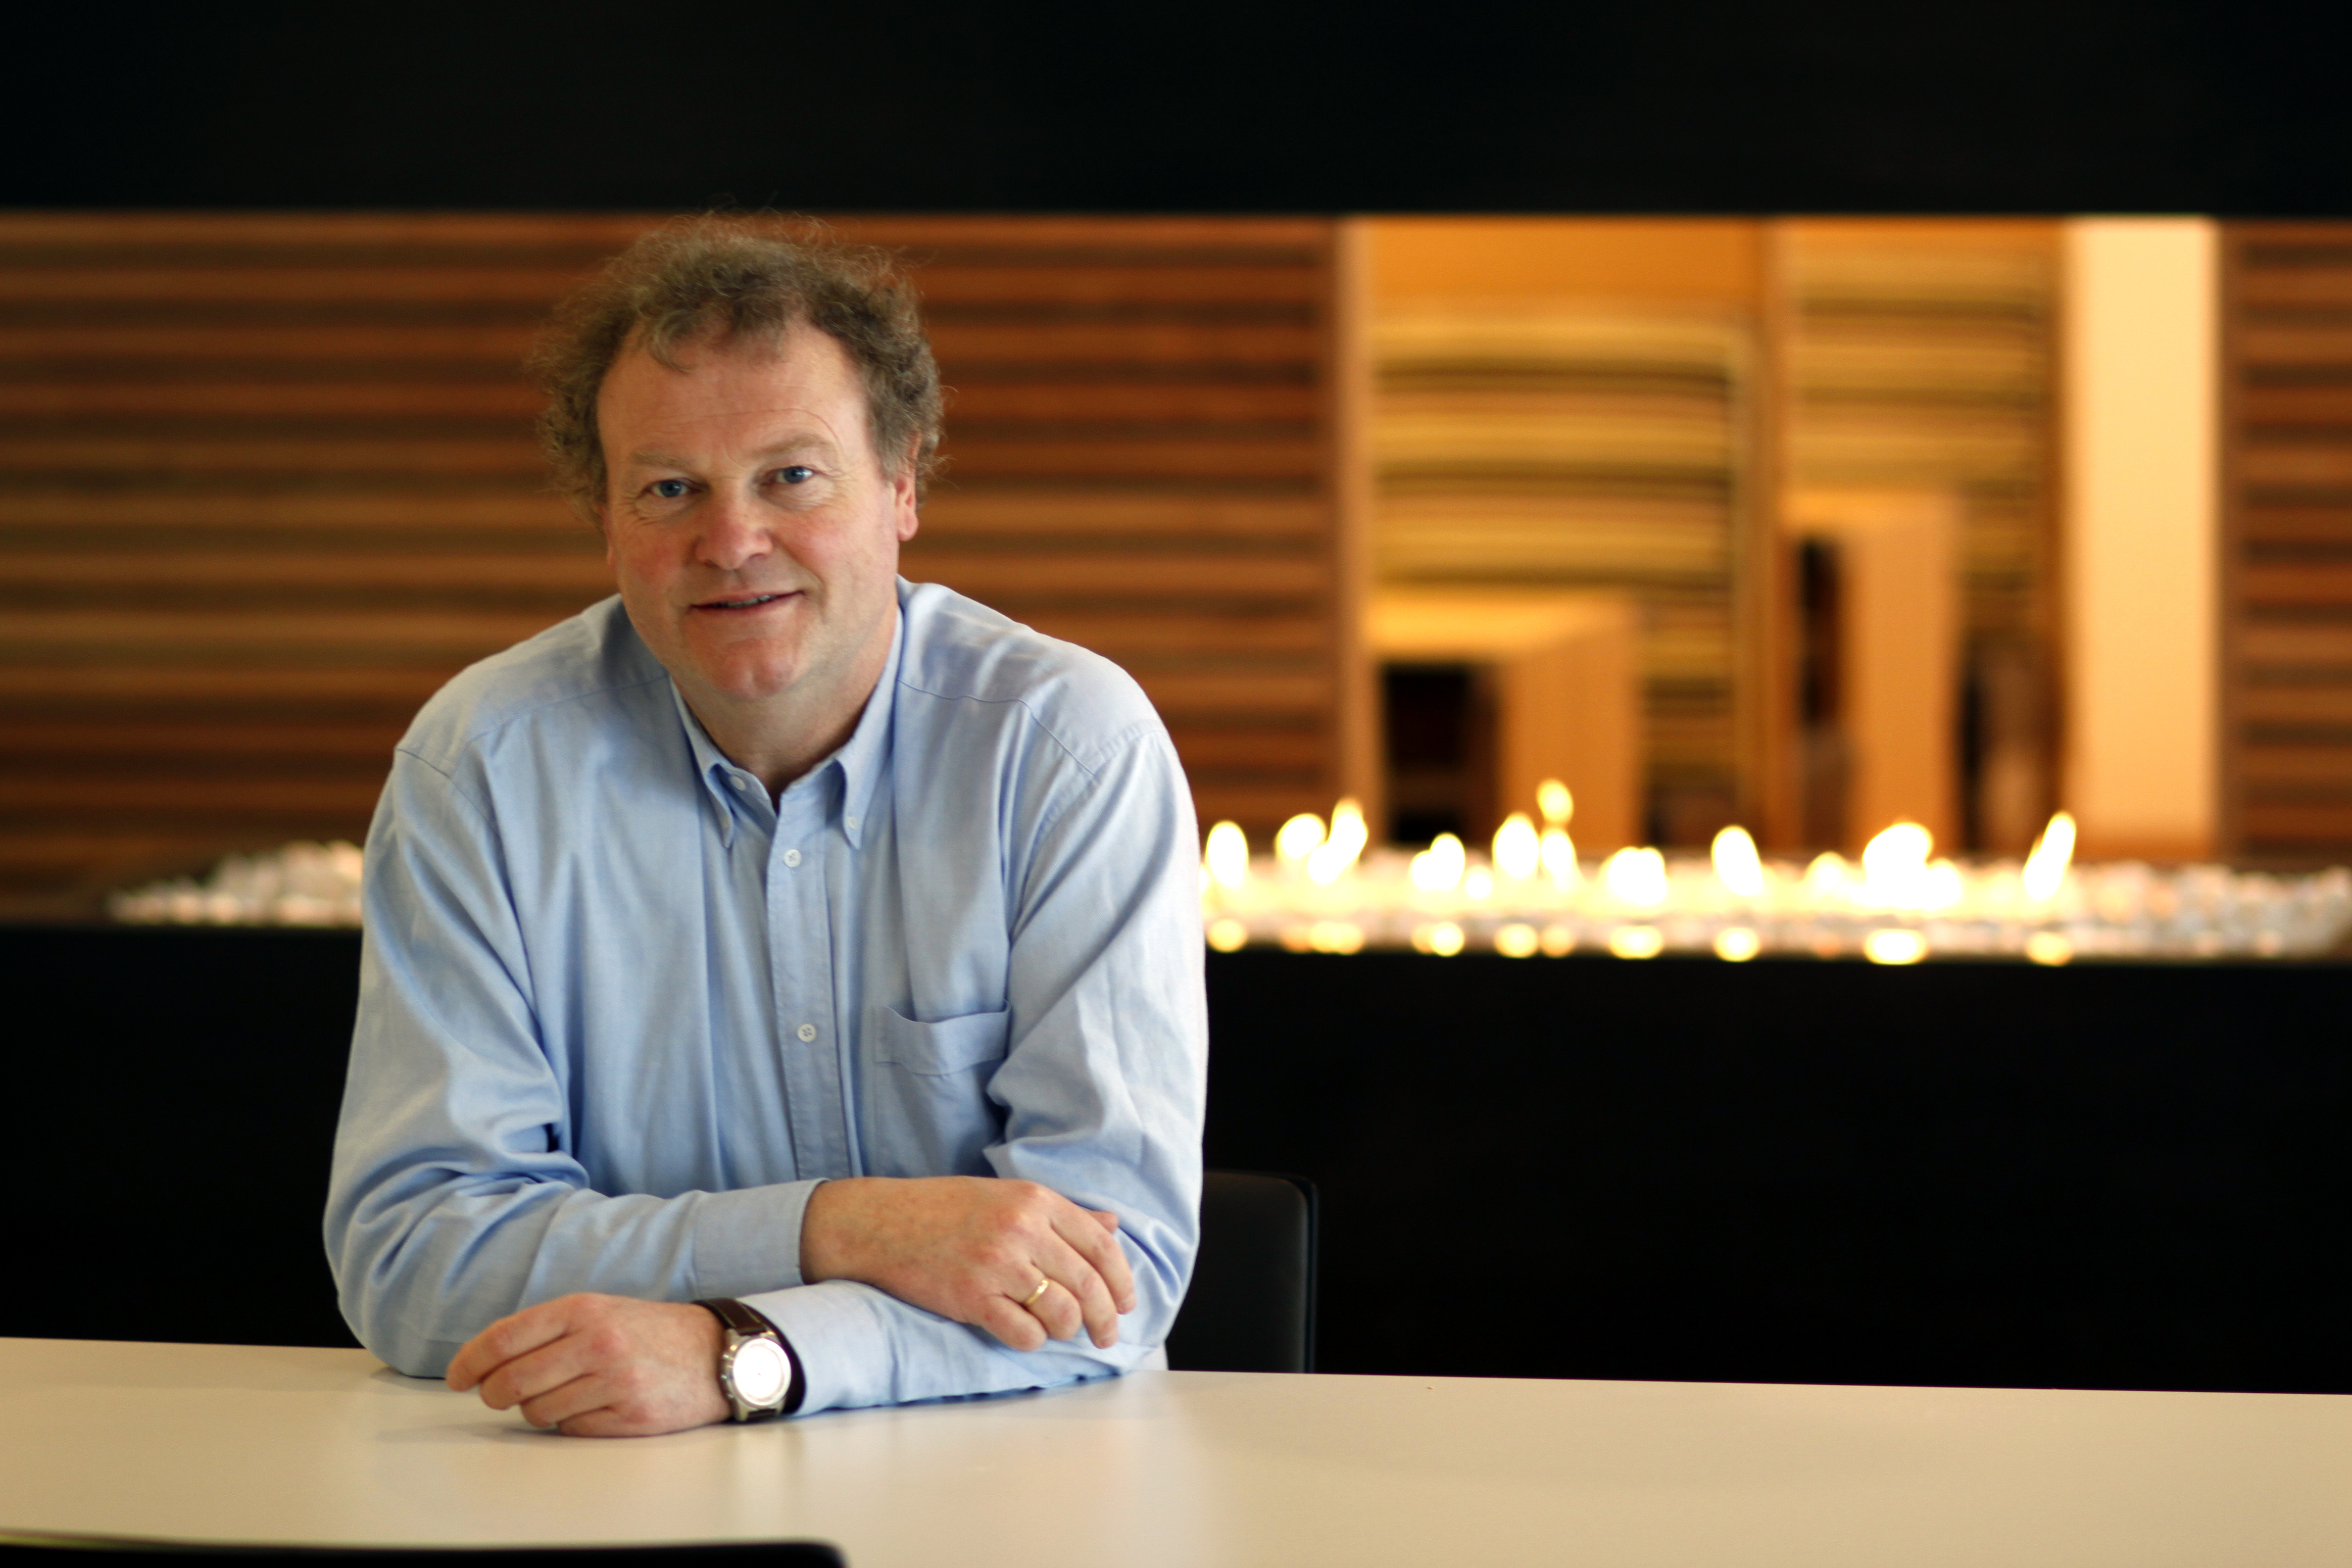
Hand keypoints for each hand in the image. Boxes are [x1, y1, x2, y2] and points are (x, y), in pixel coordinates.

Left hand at [445, 1293, 726, 1436]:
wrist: (718, 1353)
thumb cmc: (650, 1332)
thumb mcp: (601, 1311)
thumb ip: (550, 1330)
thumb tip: (488, 1362)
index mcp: (584, 1309)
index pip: (505, 1338)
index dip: (470, 1361)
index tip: (456, 1377)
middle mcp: (597, 1342)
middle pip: (512, 1382)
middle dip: (495, 1395)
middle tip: (498, 1396)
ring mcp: (614, 1381)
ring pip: (538, 1411)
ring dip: (538, 1409)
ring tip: (564, 1395)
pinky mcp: (630, 1416)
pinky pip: (571, 1430)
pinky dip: (571, 1423)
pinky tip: (593, 1407)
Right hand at [801, 1176, 1135, 1351]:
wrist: (880, 1223)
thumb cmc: (944, 1208)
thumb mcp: (1007, 1196)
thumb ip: (1061, 1214)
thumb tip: (1112, 1226)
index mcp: (1035, 1200)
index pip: (1101, 1245)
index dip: (1122, 1280)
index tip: (1126, 1302)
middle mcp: (1021, 1229)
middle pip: (1088, 1283)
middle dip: (1106, 1317)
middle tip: (1107, 1336)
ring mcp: (996, 1265)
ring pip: (1061, 1312)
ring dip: (1069, 1329)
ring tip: (1061, 1331)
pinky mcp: (971, 1298)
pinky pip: (1023, 1333)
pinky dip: (1033, 1340)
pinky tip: (1025, 1333)